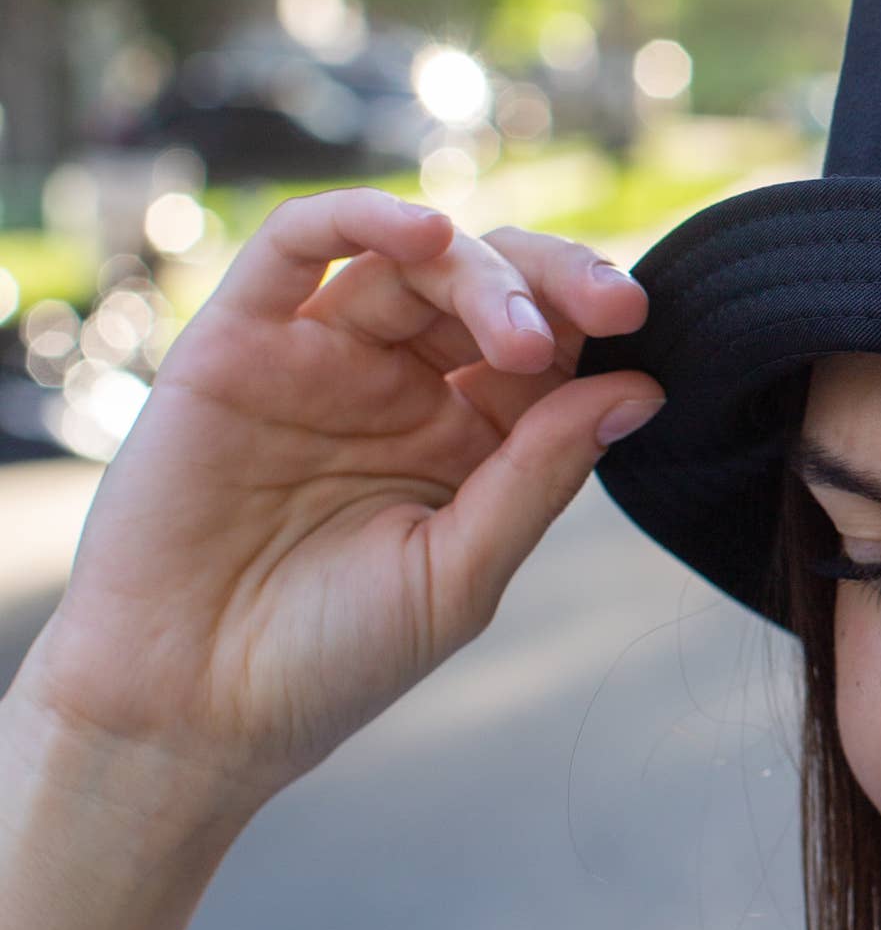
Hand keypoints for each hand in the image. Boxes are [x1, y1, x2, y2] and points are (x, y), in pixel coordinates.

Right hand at [12, 187, 667, 807]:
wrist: (188, 711)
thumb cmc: (331, 658)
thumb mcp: (461, 570)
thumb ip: (542, 474)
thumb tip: (643, 389)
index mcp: (467, 439)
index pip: (549, 349)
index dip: (596, 325)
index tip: (642, 329)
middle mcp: (398, 388)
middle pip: (492, 288)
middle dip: (561, 284)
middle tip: (616, 312)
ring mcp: (319, 360)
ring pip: (411, 262)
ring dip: (481, 273)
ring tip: (522, 332)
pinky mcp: (235, 344)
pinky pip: (296, 248)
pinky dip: (360, 218)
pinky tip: (424, 232)